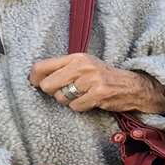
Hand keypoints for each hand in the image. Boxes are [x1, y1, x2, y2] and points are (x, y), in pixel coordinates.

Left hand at [30, 54, 164, 114]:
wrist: (131, 85)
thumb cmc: (102, 76)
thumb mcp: (84, 65)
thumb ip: (62, 69)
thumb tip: (34, 79)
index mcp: (76, 57)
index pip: (42, 66)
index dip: (33, 78)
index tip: (34, 84)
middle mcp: (82, 66)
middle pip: (47, 85)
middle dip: (52, 92)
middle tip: (64, 91)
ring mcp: (91, 80)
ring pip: (61, 98)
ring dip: (68, 101)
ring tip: (81, 95)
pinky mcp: (98, 94)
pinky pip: (76, 107)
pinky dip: (80, 107)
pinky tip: (90, 101)